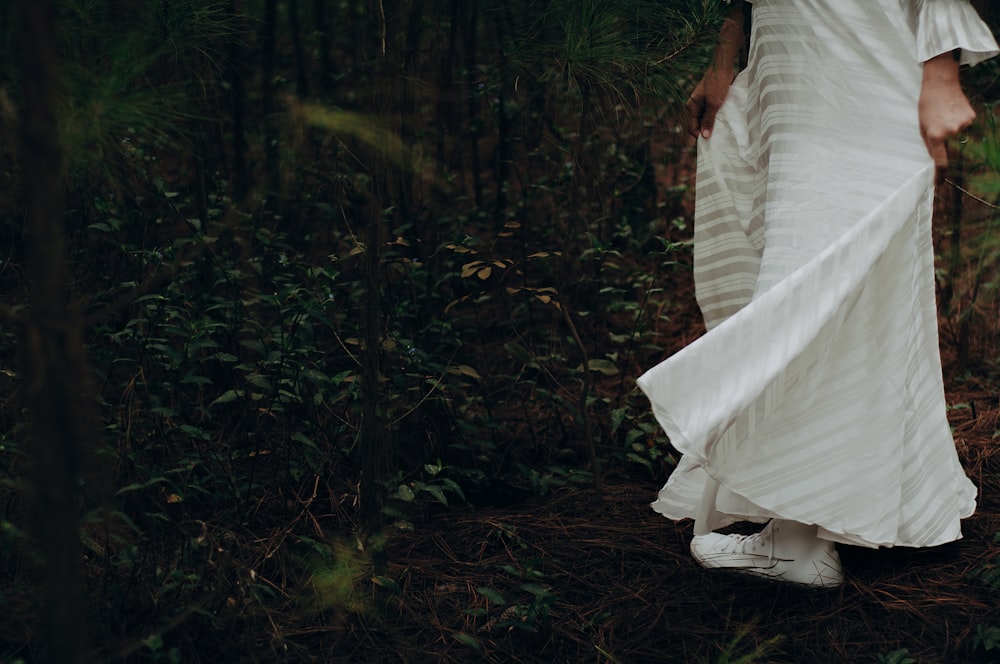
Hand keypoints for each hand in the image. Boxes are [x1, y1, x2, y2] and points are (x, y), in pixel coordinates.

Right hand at [686, 68, 734, 138]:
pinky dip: (715, 118)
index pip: (692, 127)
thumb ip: (708, 120)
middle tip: (717, 137)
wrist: (723, 67)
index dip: (699, 135)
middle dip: (705, 130)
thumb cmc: (717, 84)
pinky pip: (710, 113)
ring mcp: (702, 103)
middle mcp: (695, 106)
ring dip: (711, 124)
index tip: (710, 141)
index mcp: (691, 107)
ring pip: (705, 119)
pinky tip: (723, 121)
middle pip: (698, 124)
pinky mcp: (710, 101)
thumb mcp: (714, 104)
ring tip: (721, 130)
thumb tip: (704, 136)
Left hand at [919, 53, 975, 184]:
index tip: (938, 183)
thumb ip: (929, 146)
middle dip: (948, 153)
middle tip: (941, 141)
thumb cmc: (927, 108)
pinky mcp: (972, 118)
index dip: (940, 175)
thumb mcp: (922, 128)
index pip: (940, 163)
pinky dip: (961, 125)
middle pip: (952, 153)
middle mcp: (951, 132)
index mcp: (935, 136)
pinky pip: (966, 129)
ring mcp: (963, 125)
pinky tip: (953, 113)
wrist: (940, 85)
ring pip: (960, 139)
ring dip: (953, 134)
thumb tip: (936, 161)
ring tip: (945, 118)